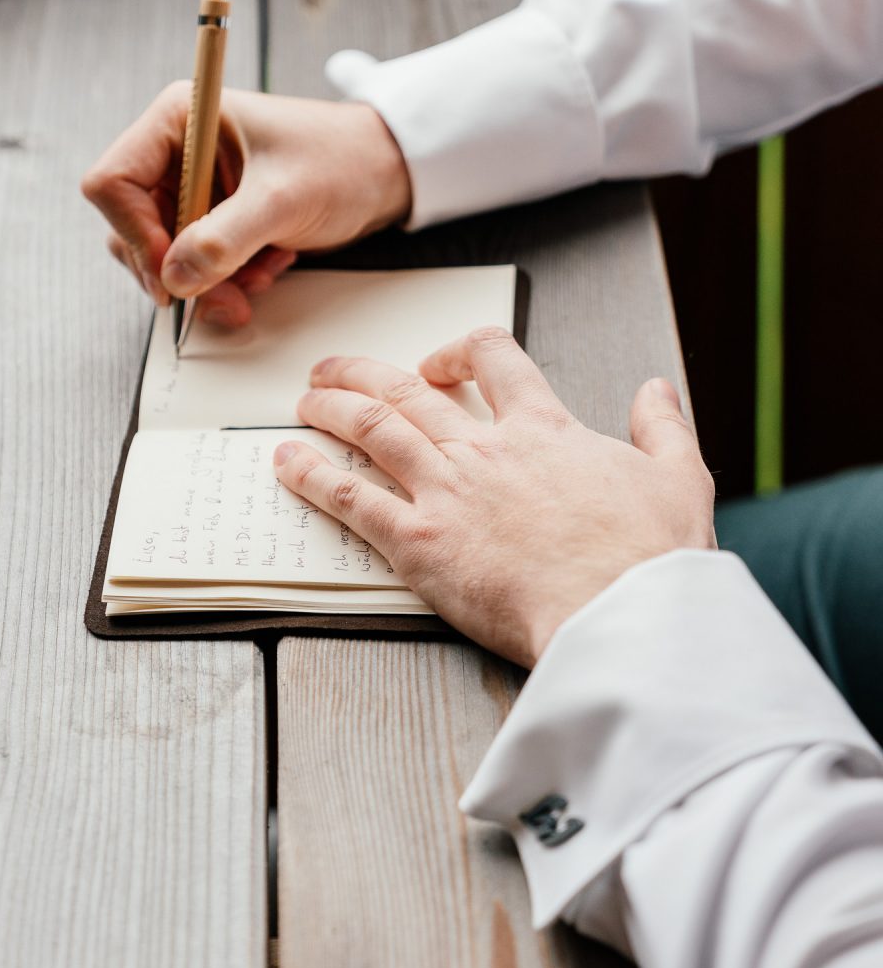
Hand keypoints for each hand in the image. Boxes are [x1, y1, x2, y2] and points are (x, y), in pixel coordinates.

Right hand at [81, 84, 411, 324]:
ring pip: (163, 255)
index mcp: (179, 119)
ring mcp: (193, 187)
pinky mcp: (213, 218)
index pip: (113, 183)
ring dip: (206, 282)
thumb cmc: (341, 160)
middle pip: (131, 227)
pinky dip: (226, 281)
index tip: (173, 273)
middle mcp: (177, 151)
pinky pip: (195, 265)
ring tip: (257, 280)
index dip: (134, 233)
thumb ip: (225, 238)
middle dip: (177, 270)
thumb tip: (175, 278)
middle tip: (223, 297)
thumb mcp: (283, 198)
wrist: (386, 172)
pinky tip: (268, 268)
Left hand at [273, 328, 714, 666]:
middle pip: (409, 389)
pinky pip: (352, 498)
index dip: (461, 350)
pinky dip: (314, 475)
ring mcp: (447, 491)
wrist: (623, 617)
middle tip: (333, 370)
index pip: (495, 359)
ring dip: (331, 408)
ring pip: (373, 429)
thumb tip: (657, 389)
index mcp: (544, 428)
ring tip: (304, 400)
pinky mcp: (420, 543)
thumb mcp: (679, 477)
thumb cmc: (652, 557)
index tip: (440, 362)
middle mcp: (486, 449)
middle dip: (364, 372)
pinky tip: (287, 462)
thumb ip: (664, 427)